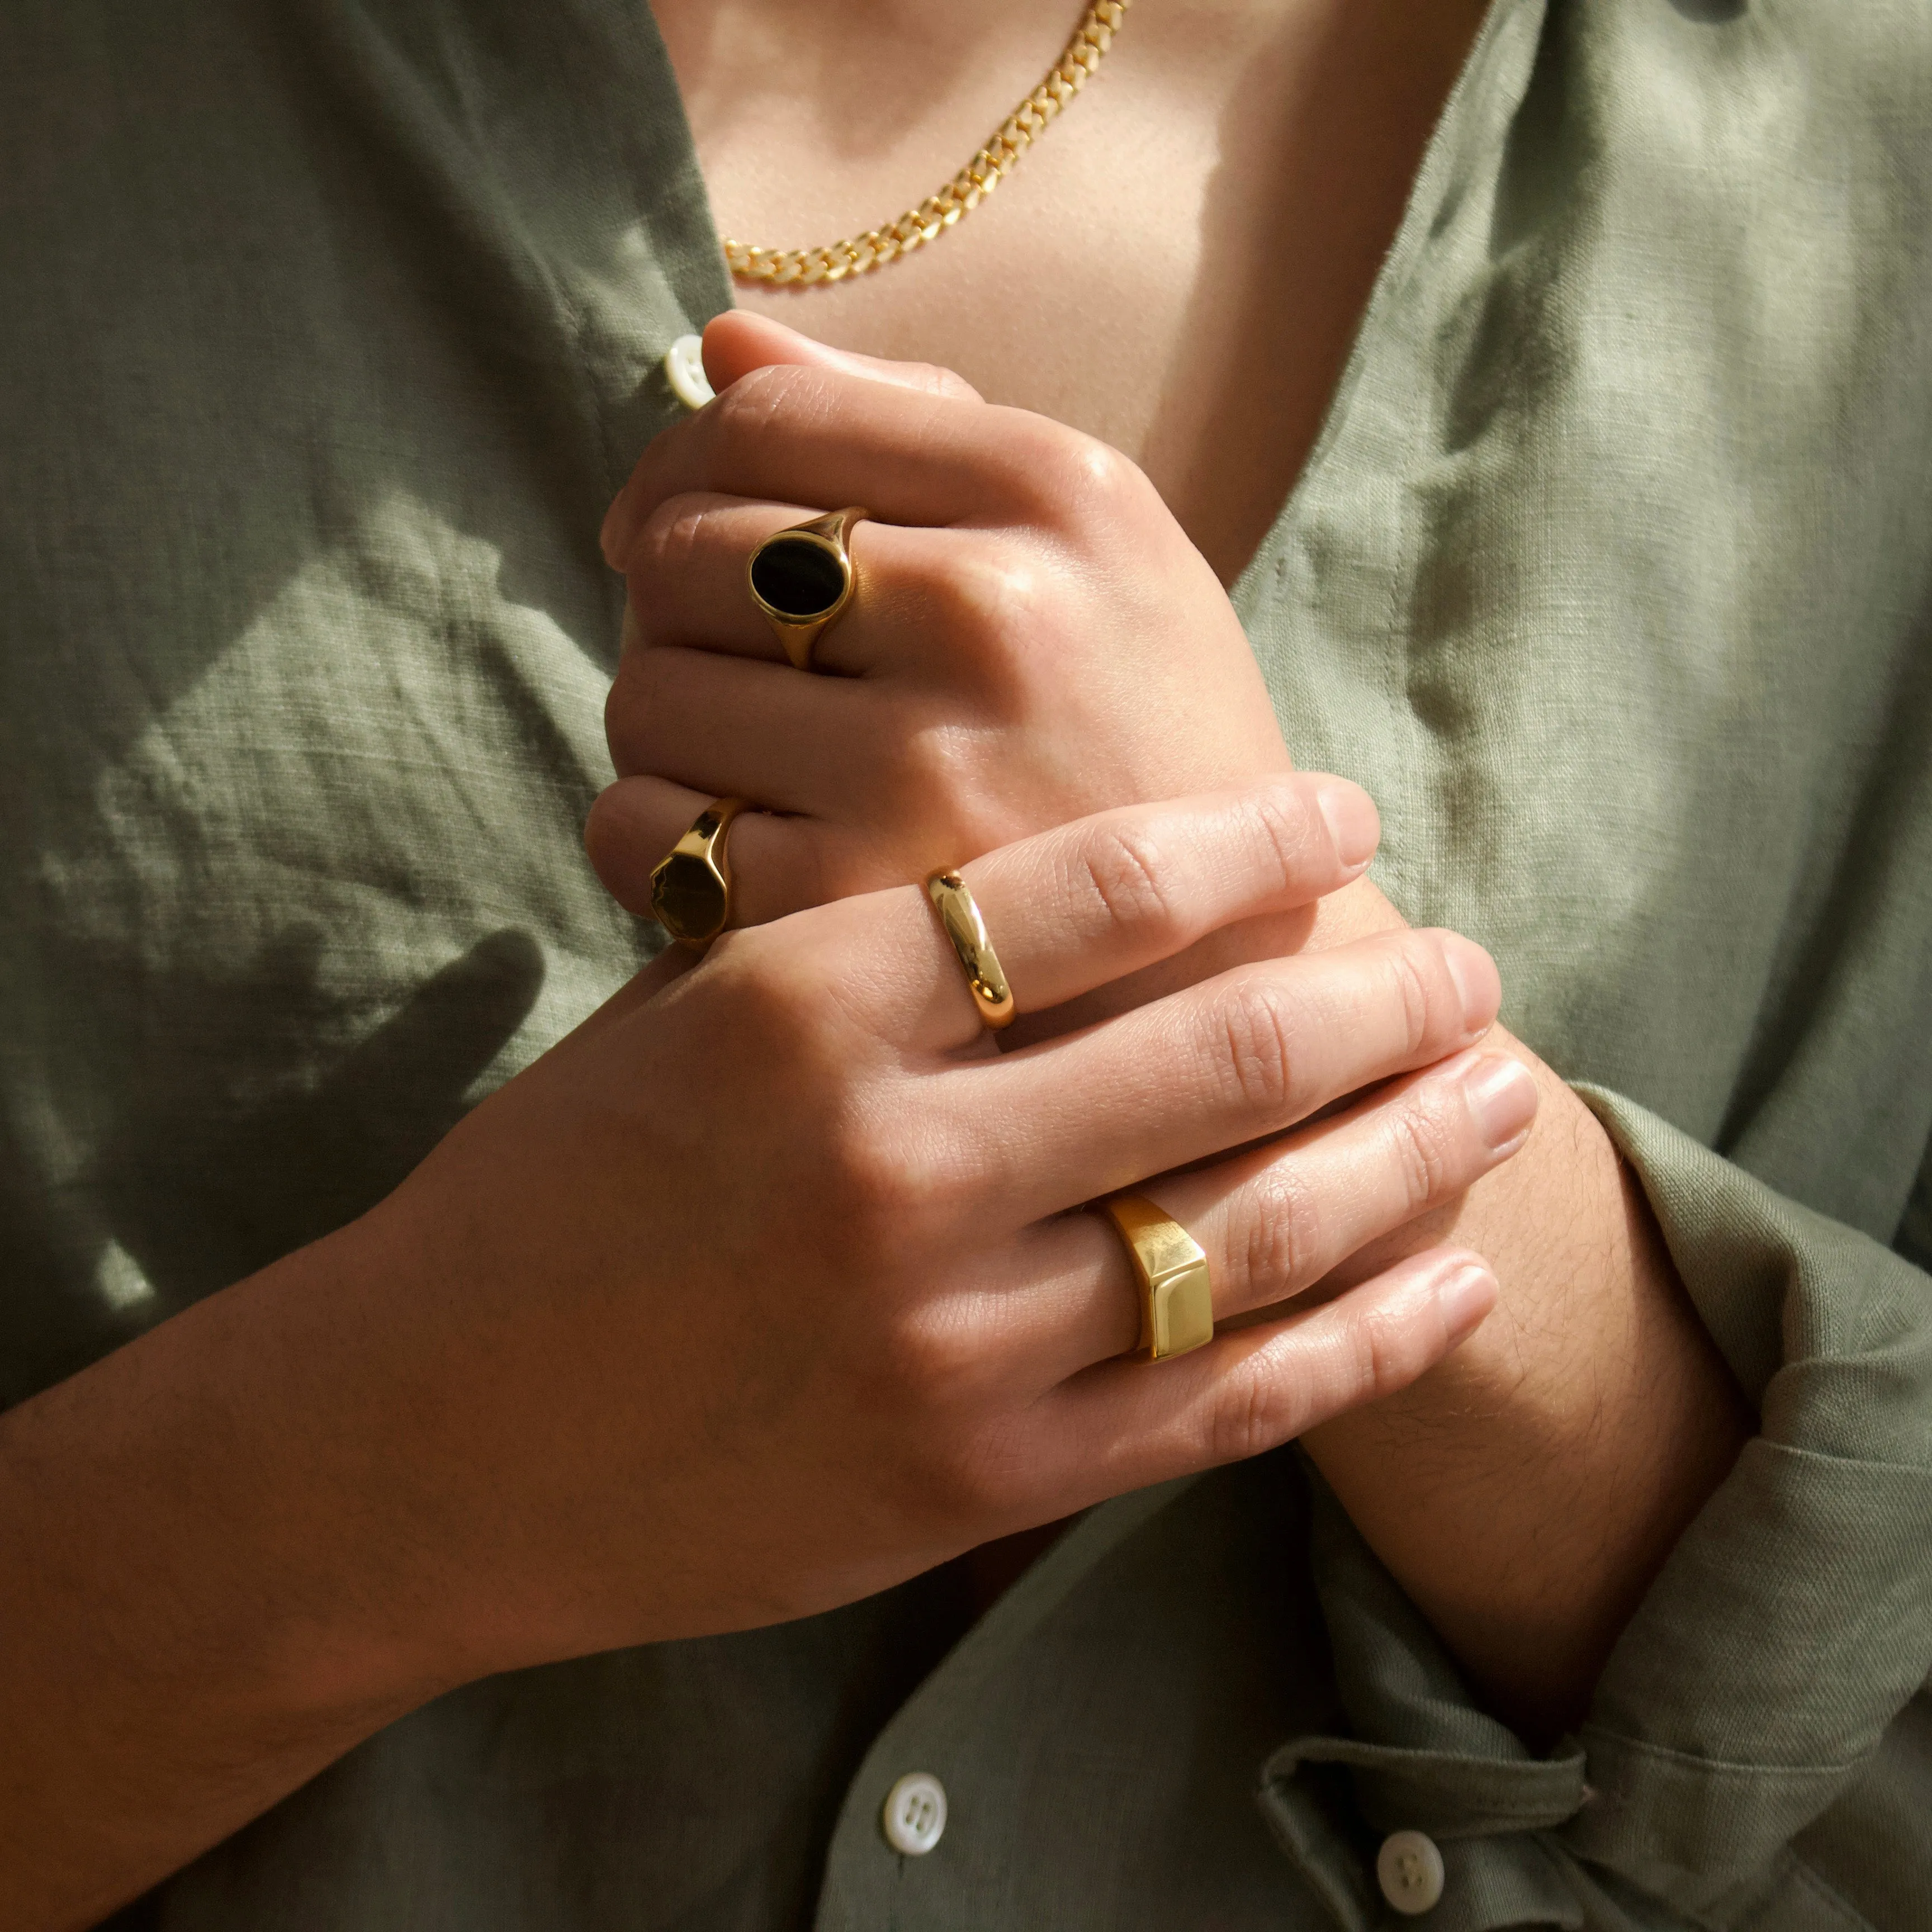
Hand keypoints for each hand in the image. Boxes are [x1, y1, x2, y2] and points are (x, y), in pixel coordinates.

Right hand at [375, 780, 1514, 1655]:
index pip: (1093, 887)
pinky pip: (1220, 1403)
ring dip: (1405, 1149)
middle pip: (1215, 1051)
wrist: (433, 1431)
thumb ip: (865, 965)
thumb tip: (1074, 897)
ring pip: (1255, 1229)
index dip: (1250, 834)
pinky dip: (1359, 1340)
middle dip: (1377, 992)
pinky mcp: (975, 1483)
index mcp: (801, 1011)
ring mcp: (943, 1340)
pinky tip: (1448, 1282)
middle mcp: (890, 1166)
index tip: (1337, 806)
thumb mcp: (681, 1024)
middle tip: (1467, 959)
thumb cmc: (550, 1199)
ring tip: (1496, 1088)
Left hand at [592, 314, 1297, 1018]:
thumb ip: (917, 427)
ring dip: (668, 730)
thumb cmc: (1143, 745)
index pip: (762, 417)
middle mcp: (999, 612)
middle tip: (736, 671)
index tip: (680, 532)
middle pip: (681, 551)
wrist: (1236, 973)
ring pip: (647, 693)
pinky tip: (736, 853)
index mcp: (1060, 493)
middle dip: (674, 609)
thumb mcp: (1094, 555)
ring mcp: (929, 769)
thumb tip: (723, 343)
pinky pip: (646, 834)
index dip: (681, 471)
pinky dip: (658, 844)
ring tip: (753, 768)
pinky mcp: (861, 911)